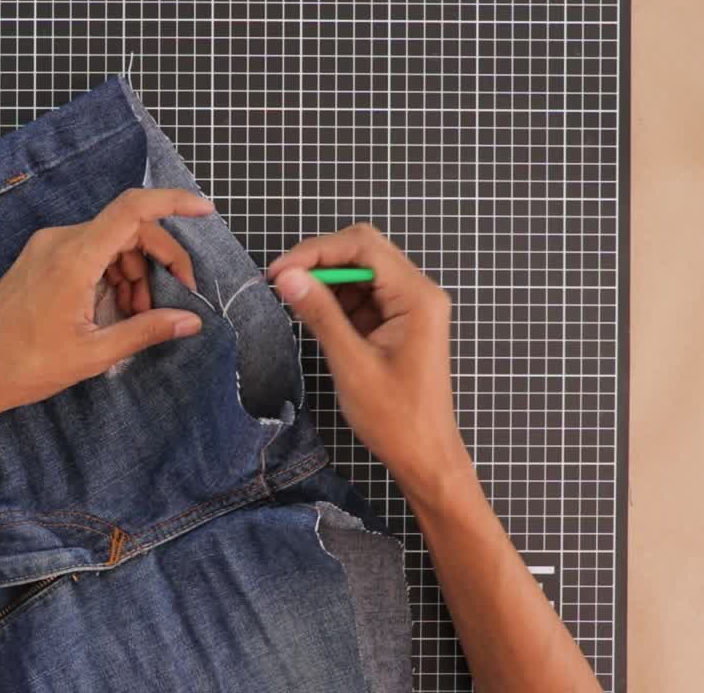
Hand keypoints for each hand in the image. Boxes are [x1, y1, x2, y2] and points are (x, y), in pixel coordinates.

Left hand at [0, 188, 211, 420]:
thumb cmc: (22, 366)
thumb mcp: (93, 354)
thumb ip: (146, 331)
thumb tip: (190, 321)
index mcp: (74, 257)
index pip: (133, 209)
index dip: (173, 202)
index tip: (204, 209)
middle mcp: (59, 242)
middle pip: (128, 230)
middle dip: (158, 263)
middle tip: (173, 304)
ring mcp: (46, 249)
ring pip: (110, 244)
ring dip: (134, 275)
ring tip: (135, 318)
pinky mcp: (39, 261)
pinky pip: (88, 254)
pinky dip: (110, 277)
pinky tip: (111, 313)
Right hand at [267, 223, 464, 489]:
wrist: (424, 456)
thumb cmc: (395, 417)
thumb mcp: (351, 364)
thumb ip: (320, 315)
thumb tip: (288, 277)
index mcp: (417, 297)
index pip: (362, 248)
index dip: (316, 252)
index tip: (278, 272)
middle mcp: (418, 292)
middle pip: (363, 251)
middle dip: (320, 260)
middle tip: (282, 281)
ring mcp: (409, 306)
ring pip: (360, 271)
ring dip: (326, 281)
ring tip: (294, 301)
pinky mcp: (398, 322)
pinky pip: (362, 296)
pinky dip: (335, 300)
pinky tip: (314, 316)